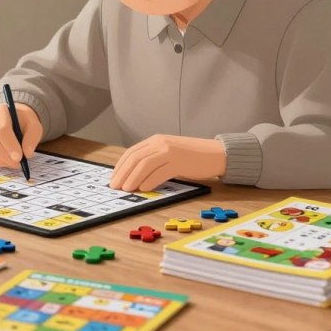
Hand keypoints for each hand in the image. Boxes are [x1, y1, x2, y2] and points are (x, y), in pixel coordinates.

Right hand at [0, 103, 43, 167]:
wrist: (13, 119)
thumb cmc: (24, 122)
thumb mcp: (34, 126)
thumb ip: (32, 138)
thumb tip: (27, 154)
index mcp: (1, 110)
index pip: (2, 129)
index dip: (10, 145)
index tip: (19, 158)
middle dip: (5, 156)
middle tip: (17, 165)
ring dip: (0, 161)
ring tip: (13, 164)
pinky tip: (4, 162)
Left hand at [109, 134, 226, 191]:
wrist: (216, 154)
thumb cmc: (192, 157)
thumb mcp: (168, 153)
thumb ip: (153, 159)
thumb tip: (133, 176)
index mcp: (156, 140)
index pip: (132, 152)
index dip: (120, 166)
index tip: (113, 178)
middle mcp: (161, 143)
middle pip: (135, 158)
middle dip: (122, 173)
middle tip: (115, 186)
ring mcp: (170, 151)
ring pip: (145, 164)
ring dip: (133, 178)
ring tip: (127, 189)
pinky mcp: (179, 162)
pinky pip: (160, 172)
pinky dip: (150, 181)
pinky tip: (144, 188)